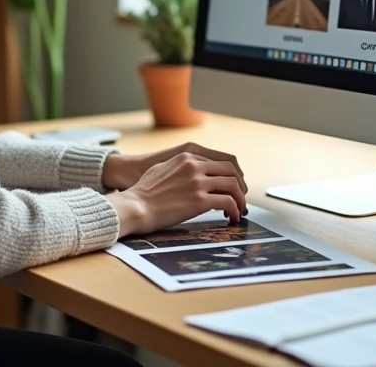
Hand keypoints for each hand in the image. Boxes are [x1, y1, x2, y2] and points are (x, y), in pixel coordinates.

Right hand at [106, 152, 246, 237]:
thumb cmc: (143, 192)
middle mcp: (194, 166)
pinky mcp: (199, 200)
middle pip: (231, 170)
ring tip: (239, 210)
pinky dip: (234, 210)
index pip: (220, 160)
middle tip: (240, 198)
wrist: (135, 206)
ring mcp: (198, 182)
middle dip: (239, 186)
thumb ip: (180, 167)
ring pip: (233, 186)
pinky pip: (227, 203)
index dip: (230, 175)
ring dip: (240, 199)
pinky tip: (231, 218)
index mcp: (187, 156)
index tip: (232, 186)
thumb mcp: (162, 169)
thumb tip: (192, 174)